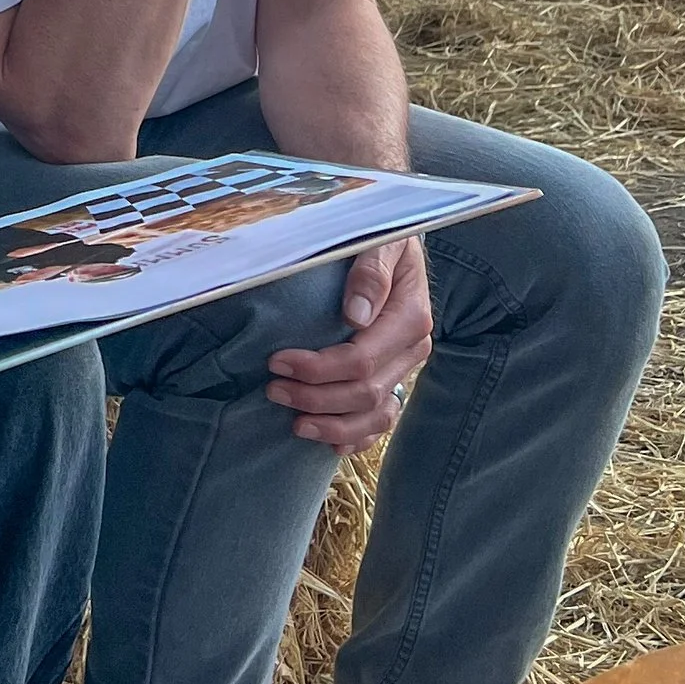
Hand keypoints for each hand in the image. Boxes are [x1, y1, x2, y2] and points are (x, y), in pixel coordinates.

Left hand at [266, 235, 431, 453]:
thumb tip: (357, 315)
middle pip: (365, 393)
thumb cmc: (378, 238)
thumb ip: (370, 272)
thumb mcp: (378, 240)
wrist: (395, 243)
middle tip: (272, 388)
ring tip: (293, 423)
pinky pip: (382, 420)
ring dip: (333, 426)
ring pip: (376, 416)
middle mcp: (412, 350)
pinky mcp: (396, 377)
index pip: (362, 360)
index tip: (277, 362)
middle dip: (315, 397)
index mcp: (409, 317)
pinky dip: (357, 437)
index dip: (318, 368)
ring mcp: (405, 368)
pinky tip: (328, 444)